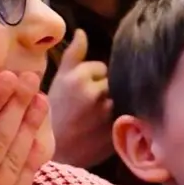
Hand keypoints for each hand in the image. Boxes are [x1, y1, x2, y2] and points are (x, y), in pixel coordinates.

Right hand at [47, 29, 113, 167]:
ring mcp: (110, 111)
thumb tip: (82, 31)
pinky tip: (106, 125)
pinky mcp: (119, 128)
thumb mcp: (58, 81)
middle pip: (114, 81)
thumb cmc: (55, 115)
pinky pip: (128, 113)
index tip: (79, 94)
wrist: (56, 153)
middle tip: (89, 107)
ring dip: (115, 102)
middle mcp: (96, 92)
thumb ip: (73, 55)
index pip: (101, 68)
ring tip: (97, 117)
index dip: (92, 79)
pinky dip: (123, 116)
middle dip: (106, 90)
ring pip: (122, 96)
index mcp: (78, 77)